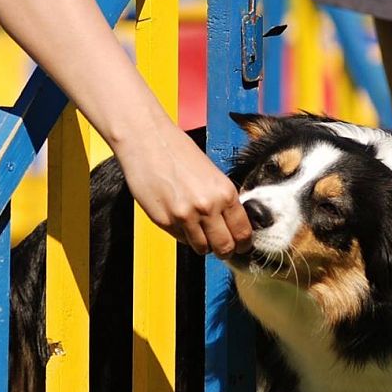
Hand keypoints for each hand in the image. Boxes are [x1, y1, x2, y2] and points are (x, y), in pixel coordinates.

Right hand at [116, 117, 252, 257]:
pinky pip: (181, 239)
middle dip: (225, 250)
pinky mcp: (164, 221)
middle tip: (223, 247)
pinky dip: (184, 235)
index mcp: (225, 193)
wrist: (147, 141)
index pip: (243, 233)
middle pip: (225, 247)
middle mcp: (207, 207)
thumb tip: (232, 224)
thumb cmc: (177, 151)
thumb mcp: (212, 174)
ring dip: (203, 244)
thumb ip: (223, 200)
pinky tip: (181, 219)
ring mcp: (185, 217)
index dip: (244, 243)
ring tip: (199, 232)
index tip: (241, 245)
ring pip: (202, 248)